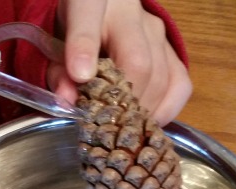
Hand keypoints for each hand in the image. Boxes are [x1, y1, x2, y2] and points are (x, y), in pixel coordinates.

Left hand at [50, 0, 191, 125]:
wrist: (101, 15)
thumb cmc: (74, 33)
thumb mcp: (56, 45)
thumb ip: (58, 71)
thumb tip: (67, 102)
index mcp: (91, 1)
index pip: (88, 15)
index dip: (84, 47)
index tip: (80, 75)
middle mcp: (130, 13)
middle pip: (136, 61)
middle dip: (121, 100)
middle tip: (106, 125)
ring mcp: (156, 31)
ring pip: (160, 76)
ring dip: (142, 110)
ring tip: (124, 128)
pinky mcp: (171, 49)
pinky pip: (179, 83)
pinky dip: (166, 108)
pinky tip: (147, 122)